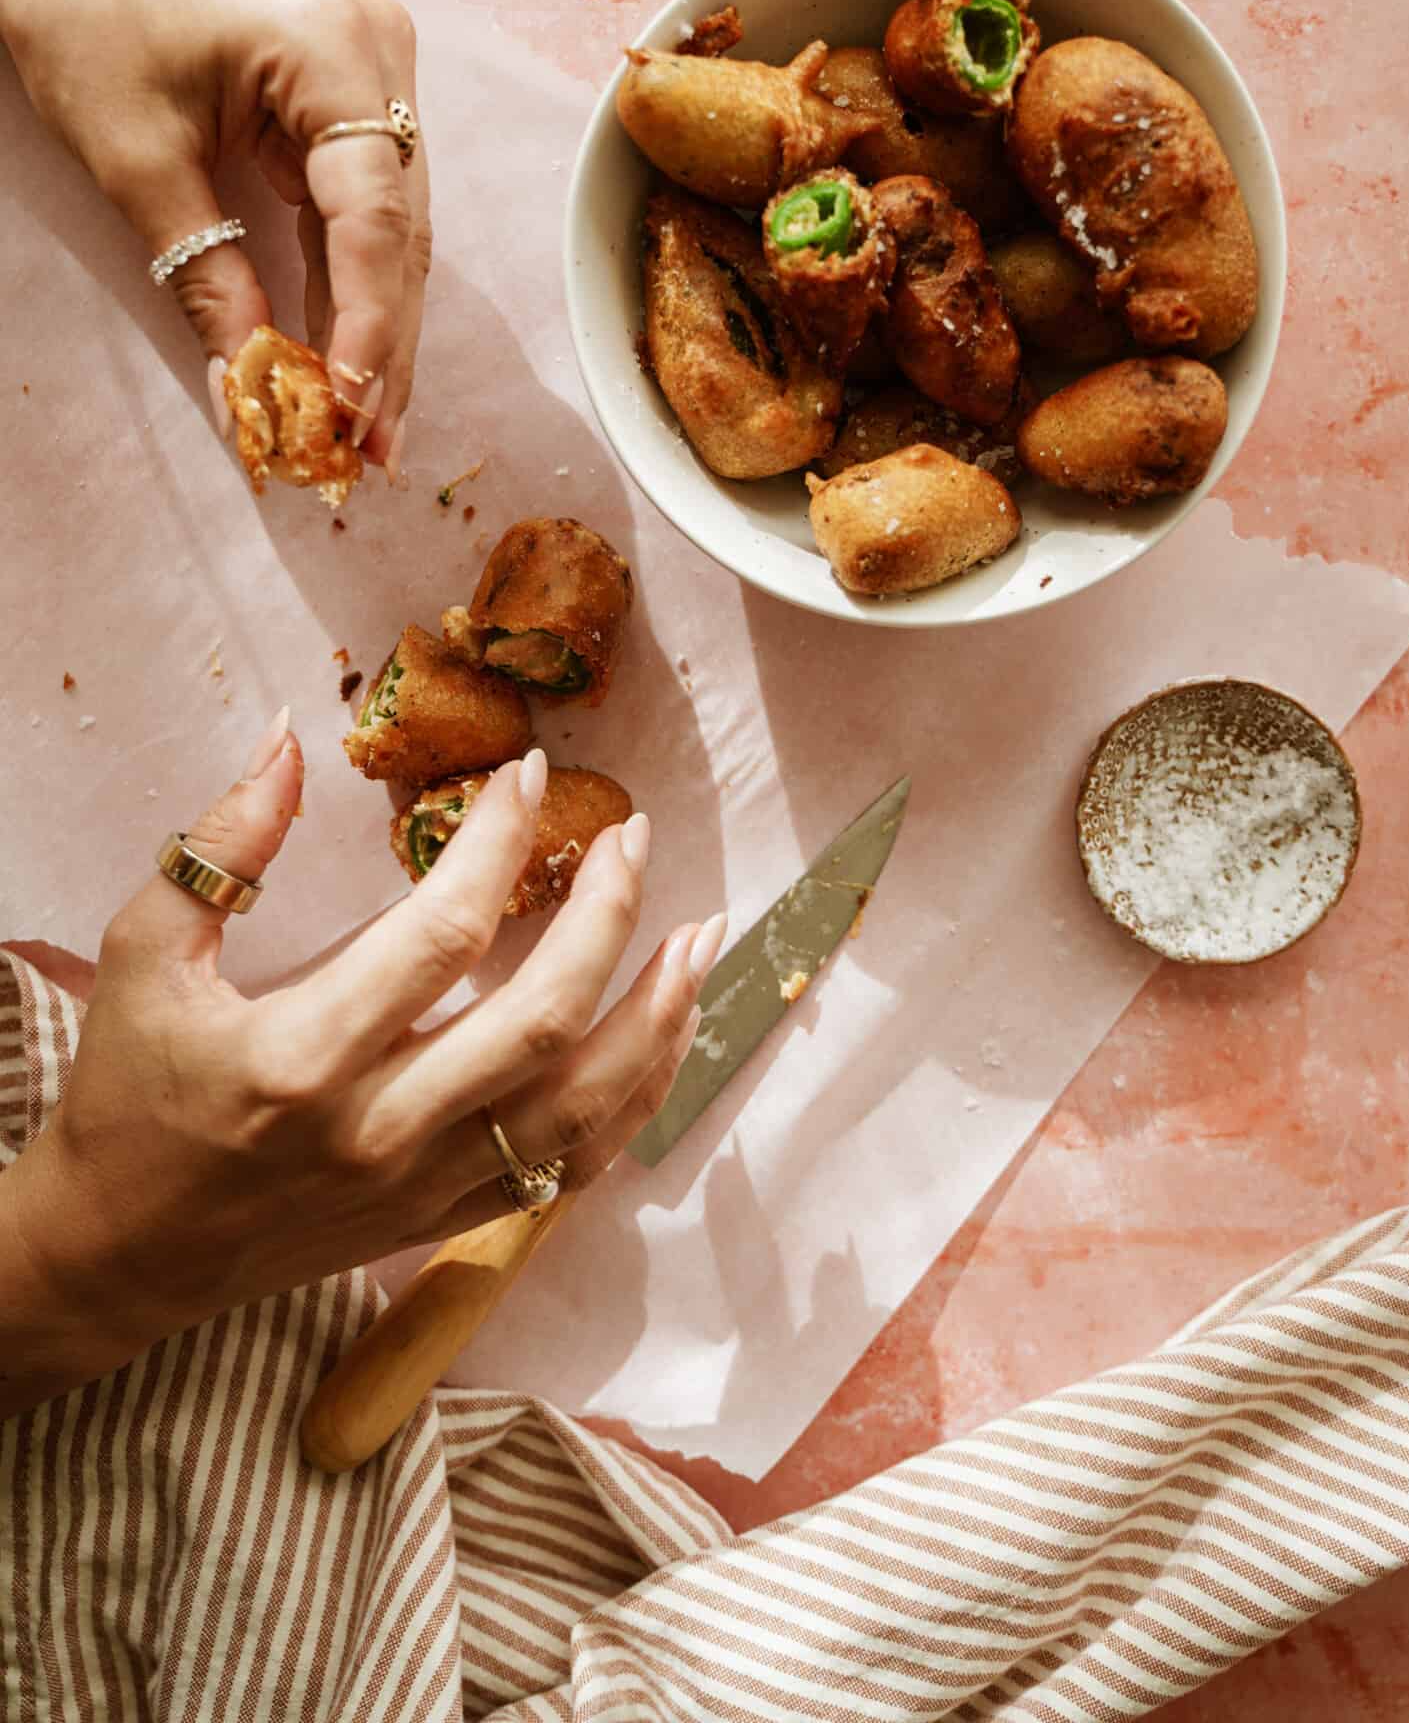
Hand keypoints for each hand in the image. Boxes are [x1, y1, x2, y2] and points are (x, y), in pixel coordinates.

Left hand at [0, 0, 428, 464]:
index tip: (353, 412)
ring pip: (391, 236)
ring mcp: (374, 79)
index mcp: (333, 49)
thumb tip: (252, 398)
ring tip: (365, 436)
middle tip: (370, 457)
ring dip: (376, 336)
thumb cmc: (85, 19)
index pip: (371, 214)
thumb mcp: (138, 164)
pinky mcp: (351, 107)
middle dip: (383, 350)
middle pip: (398, 234)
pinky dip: (349, 294)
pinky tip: (349, 368)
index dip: (368, 324)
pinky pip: (362, 218)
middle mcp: (379, 58)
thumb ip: (207, 280)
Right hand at [1, 723, 722, 1404]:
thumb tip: (289, 741)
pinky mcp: (444, 1218)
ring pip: (582, 1104)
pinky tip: (666, 1034)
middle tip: (632, 837)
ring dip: (656, 1015)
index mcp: (302, 1057)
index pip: (440, 934)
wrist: (120, 1256)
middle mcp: (379, 1130)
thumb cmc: (129, 1096)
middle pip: (541, 1017)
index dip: (501, 844)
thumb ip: (219, 848)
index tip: (530, 776)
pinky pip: (571, 1165)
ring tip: (699, 935)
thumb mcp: (142, 955)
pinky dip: (634, 1098)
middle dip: (608, 914)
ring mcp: (423, 1185)